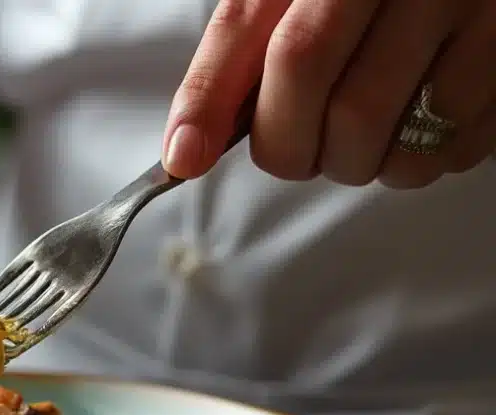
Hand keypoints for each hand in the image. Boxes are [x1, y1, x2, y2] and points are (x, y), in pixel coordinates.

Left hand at [163, 0, 495, 188]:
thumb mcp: (286, 0)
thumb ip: (236, 65)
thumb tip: (185, 155)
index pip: (260, 34)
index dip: (209, 104)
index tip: (183, 161)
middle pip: (325, 95)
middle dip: (292, 148)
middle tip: (293, 147)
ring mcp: (470, 10)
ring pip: (388, 135)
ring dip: (354, 164)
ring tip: (353, 137)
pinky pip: (449, 148)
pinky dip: (411, 163)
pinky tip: (406, 128)